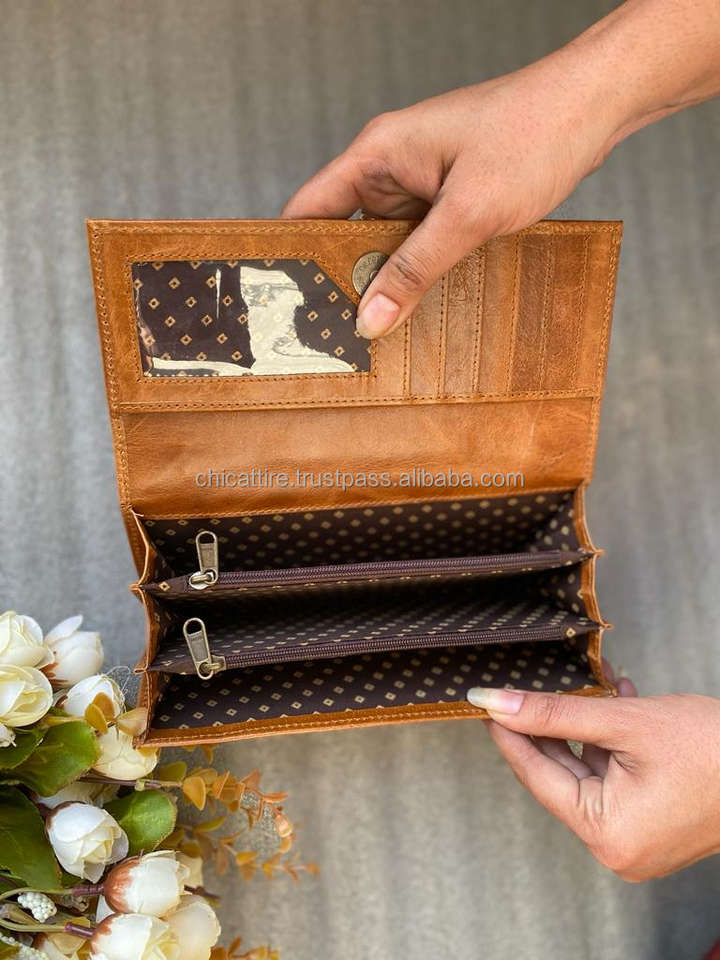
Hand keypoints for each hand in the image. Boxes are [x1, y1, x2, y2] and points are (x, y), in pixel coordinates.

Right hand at [282, 0, 719, 338]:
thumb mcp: (468, 214)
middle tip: (334, 337)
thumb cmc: (532, 136)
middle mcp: (392, 168)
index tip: (283, 303)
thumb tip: (371, 319)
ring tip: (375, 333)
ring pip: (386, 243)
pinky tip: (420, 308)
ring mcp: (422, 183)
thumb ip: (416, 269)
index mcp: (378, 154)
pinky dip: (418, 272)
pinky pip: (419, 242)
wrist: (593, 107)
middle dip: (342, 281)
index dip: (292, 254)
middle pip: (346, 233)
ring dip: (385, 282)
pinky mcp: (449, 197)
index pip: (310, 208)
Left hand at [467, 665, 719, 880]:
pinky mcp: (654, 825)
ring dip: (588, 728)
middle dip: (552, 727)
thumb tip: (495, 704)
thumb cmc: (712, 749)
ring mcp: (638, 840)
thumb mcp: (622, 722)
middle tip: (528, 691)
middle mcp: (618, 848)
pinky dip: (613, 743)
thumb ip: (553, 713)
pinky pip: (617, 779)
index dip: (510, 735)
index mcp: (606, 833)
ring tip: (589, 687)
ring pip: (591, 772)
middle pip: (563, 775)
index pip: (537, 776)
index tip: (488, 706)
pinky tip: (617, 702)